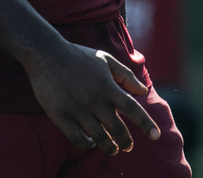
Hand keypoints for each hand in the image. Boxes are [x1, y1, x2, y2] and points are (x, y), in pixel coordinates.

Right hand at [23, 41, 159, 155]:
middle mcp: (94, 100)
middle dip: (126, 141)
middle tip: (129, 146)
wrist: (46, 54)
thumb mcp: (105, 59)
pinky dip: (87, 145)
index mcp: (107, 86)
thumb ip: (125, 75)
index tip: (156, 135)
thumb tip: (143, 91)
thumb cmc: (78, 56)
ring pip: (99, 137)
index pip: (131, 108)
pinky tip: (91, 143)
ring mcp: (77, 110)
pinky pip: (77, 139)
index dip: (146, 123)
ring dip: (109, 147)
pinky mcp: (61, 116)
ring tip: (114, 149)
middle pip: (117, 128)